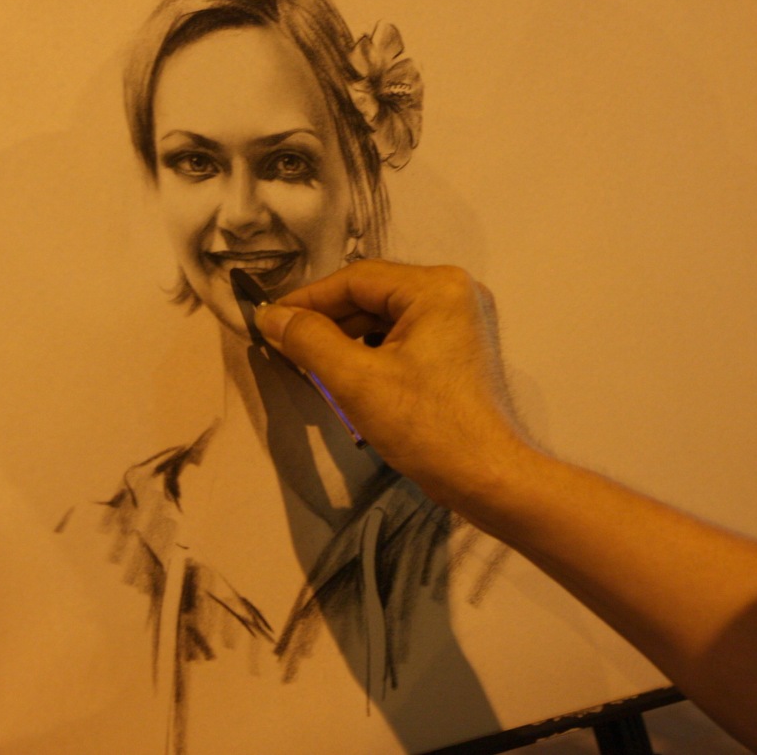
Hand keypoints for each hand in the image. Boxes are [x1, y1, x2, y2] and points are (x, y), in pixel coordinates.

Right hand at [255, 260, 530, 514]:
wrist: (487, 478)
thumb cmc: (425, 426)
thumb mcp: (356, 381)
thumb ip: (309, 340)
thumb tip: (271, 317)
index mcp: (436, 287)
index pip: (355, 279)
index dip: (307, 299)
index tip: (269, 321)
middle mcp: (454, 292)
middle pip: (372, 294)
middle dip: (327, 319)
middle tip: (284, 343)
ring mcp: (461, 321)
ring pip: (385, 316)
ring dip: (346, 336)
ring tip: (309, 360)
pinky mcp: (459, 349)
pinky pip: (403, 335)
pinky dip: (371, 349)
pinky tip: (346, 372)